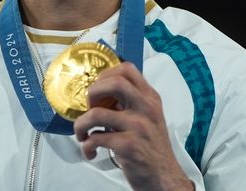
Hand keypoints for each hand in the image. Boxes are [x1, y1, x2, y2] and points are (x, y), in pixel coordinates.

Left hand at [74, 62, 193, 190]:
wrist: (164, 177)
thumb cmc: (151, 147)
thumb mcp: (148, 117)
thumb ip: (130, 102)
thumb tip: (99, 93)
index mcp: (150, 98)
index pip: (127, 69)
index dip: (105, 75)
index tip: (98, 89)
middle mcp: (146, 108)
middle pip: (114, 83)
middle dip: (92, 92)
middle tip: (89, 108)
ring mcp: (138, 127)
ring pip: (96, 113)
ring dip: (81, 124)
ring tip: (82, 134)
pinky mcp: (128, 146)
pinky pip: (96, 138)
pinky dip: (86, 146)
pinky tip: (90, 152)